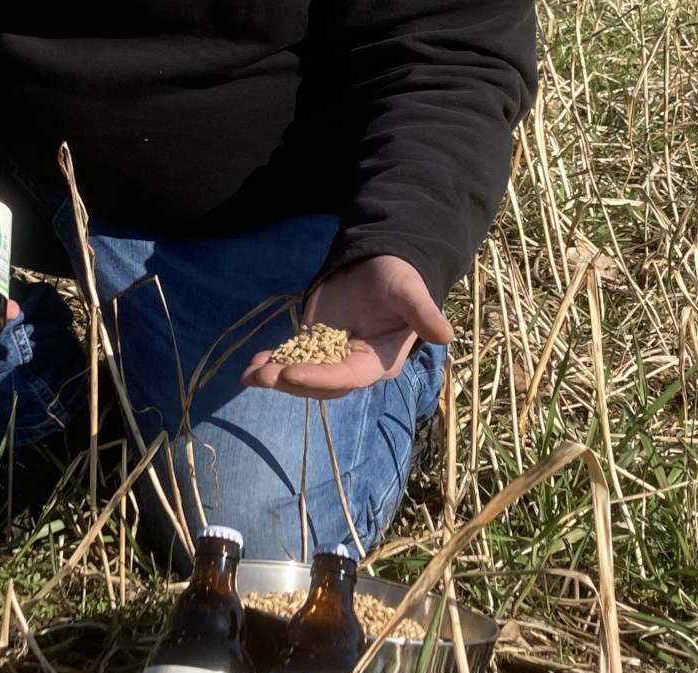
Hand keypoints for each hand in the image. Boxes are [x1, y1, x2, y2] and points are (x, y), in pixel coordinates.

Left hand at [242, 255, 451, 398]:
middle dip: (292, 381)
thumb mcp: (410, 290)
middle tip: (263, 375)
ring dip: (276, 377)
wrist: (377, 262)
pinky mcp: (313, 345)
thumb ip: (422, 313)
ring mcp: (331, 358)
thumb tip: (446, 334)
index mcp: (379, 360)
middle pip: (321, 384)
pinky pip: (290, 360)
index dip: (319, 378)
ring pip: (302, 376)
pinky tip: (250, 366)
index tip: (290, 374)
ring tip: (250, 373)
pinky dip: (271, 364)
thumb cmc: (398, 275)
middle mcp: (354, 366)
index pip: (348, 377)